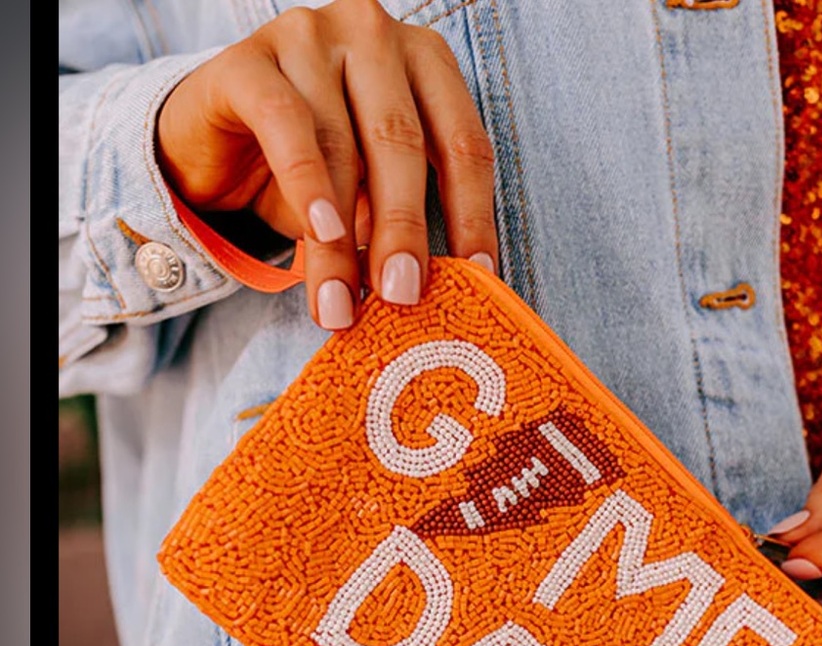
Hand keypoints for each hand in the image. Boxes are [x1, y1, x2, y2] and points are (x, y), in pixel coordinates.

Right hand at [155, 0, 497, 329]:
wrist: (213, 142)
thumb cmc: (310, 167)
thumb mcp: (367, 195)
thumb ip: (398, 219)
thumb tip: (423, 283)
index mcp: (422, 63)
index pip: (462, 142)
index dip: (472, 215)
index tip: (475, 280)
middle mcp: (372, 35)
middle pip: (404, 143)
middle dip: (406, 230)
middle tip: (405, 296)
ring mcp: (309, 36)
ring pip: (341, 146)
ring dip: (344, 238)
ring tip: (344, 301)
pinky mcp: (248, 59)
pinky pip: (284, 123)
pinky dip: (306, 183)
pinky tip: (320, 233)